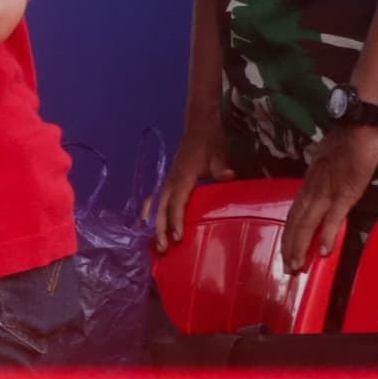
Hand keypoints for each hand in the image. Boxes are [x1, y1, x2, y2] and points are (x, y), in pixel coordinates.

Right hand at [149, 126, 235, 253]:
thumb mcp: (218, 153)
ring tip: (155, 244)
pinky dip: (151, 214)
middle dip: (160, 230)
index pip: (176, 203)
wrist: (198, 129)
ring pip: (156, 207)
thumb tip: (228, 177)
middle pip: (161, 209)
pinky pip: (156, 201)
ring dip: (154, 225)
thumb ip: (221, 167)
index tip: (177, 238)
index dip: (175, 221)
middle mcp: (170, 182)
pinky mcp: (168, 183)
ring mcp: (167, 182)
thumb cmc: (209, 143)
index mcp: (182, 177)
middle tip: (162, 249)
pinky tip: (149, 225)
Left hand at [282, 123, 377, 275]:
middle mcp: (312, 191)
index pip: (294, 213)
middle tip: (287, 270)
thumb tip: (320, 191)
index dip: (289, 234)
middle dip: (290, 247)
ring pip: (308, 224)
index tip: (285, 251)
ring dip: (301, 247)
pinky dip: (327, 236)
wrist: (356, 127)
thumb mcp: (325, 163)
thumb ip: (321, 179)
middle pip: (295, 223)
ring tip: (297, 266)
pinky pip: (333, 218)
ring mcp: (327, 193)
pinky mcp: (345, 194)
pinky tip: (325, 252)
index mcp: (308, 184)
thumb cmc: (344, 143)